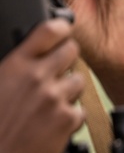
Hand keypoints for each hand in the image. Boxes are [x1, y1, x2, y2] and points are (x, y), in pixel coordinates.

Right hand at [0, 19, 84, 152]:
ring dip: (70, 90)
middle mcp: (38, 77)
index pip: (48, 31)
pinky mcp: (67, 120)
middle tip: (60, 69)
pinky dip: (71, 117)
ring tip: (53, 103)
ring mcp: (56, 98)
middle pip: (72, 51)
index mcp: (16, 65)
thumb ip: (14, 69)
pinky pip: (81, 110)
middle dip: (68, 58)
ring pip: (79, 81)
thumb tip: (25, 61)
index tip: (64, 29)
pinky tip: (54, 124)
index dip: (60, 28)